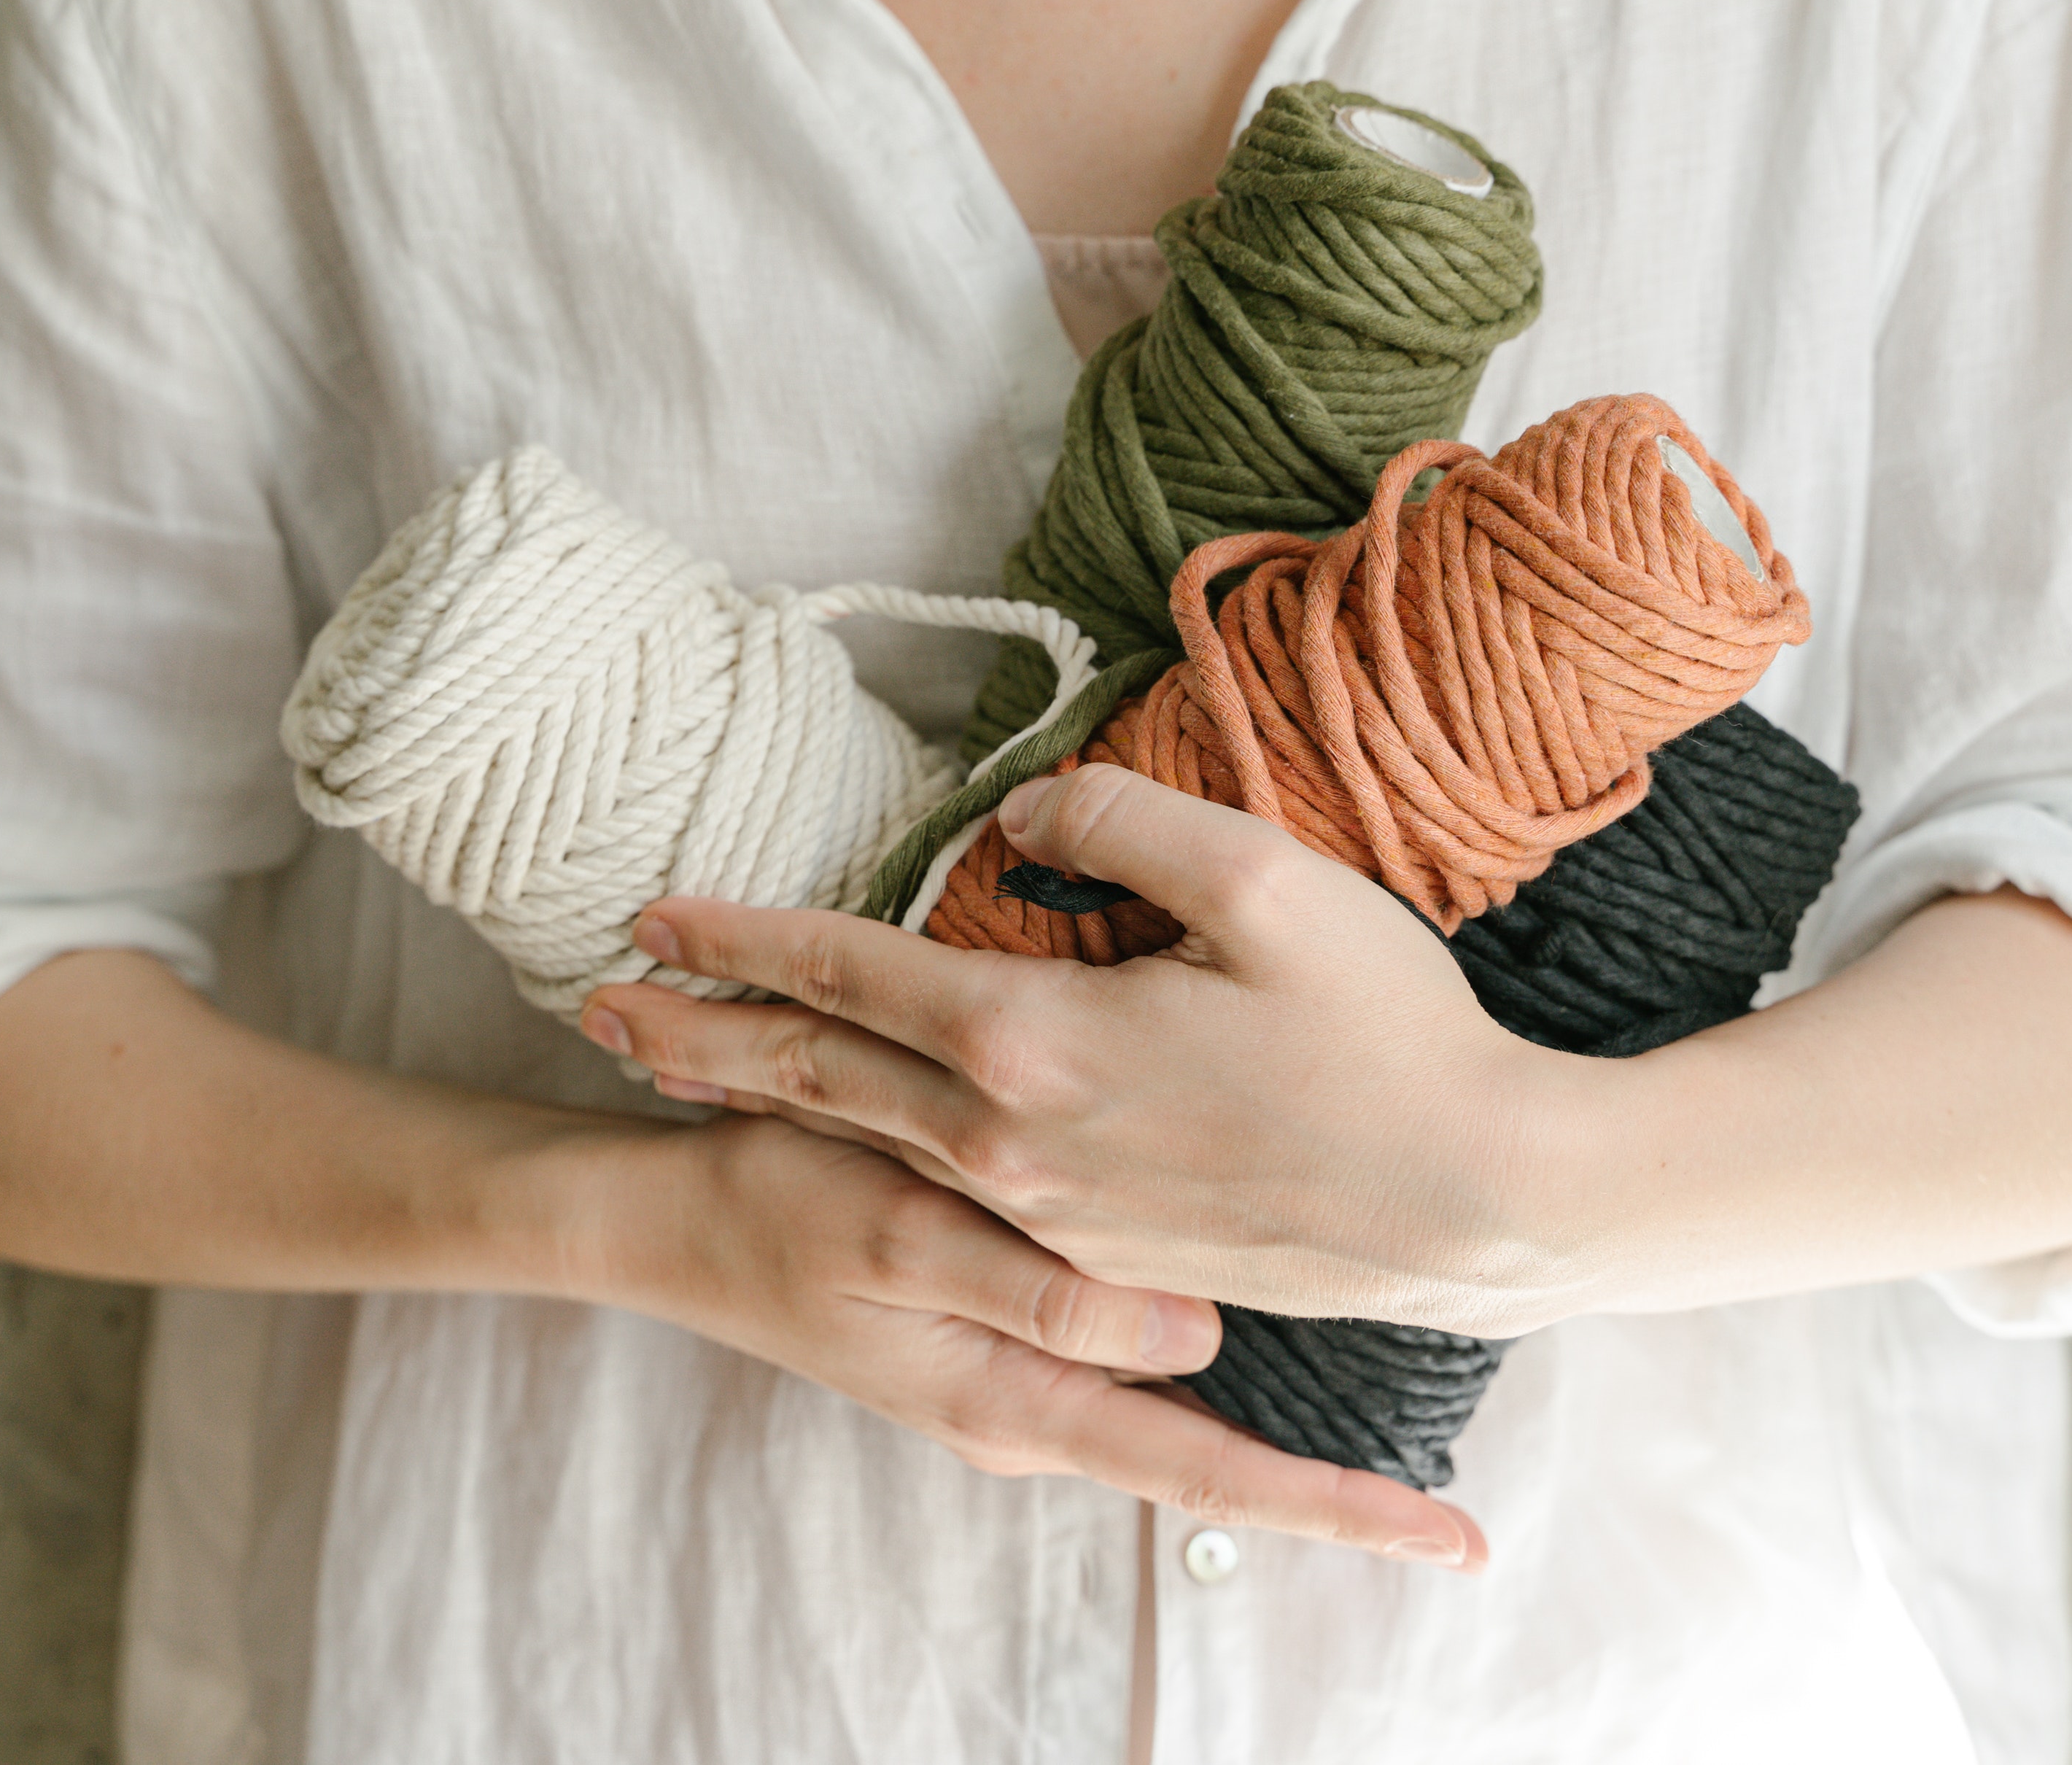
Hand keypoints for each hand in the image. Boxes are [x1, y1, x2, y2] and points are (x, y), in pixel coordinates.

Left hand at [579, 765, 1589, 1336]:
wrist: (1477, 1204)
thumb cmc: (1385, 1034)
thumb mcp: (1260, 881)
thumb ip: (1113, 823)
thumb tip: (1010, 818)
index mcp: (1034, 1041)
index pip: (844, 974)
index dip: (739, 937)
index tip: (649, 913)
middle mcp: (1010, 1142)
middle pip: (817, 1075)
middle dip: (698, 1037)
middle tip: (594, 1013)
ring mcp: (1048, 1214)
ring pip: (868, 1143)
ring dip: (764, 1101)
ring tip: (680, 1077)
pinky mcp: (1098, 1253)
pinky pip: (945, 1193)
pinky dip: (864, 1158)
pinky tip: (848, 1144)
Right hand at [596, 1112, 1485, 1565]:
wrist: (673, 1222)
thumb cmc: (777, 1213)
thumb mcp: (897, 1241)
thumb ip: (1034, 1291)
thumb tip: (1189, 1337)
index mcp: (1022, 1403)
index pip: (1208, 1477)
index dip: (1331, 1510)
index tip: (1448, 1543)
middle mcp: (1038, 1412)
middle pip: (1215, 1470)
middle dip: (1332, 1494)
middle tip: (1459, 1522)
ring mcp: (1025, 1378)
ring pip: (1184, 1421)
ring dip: (1285, 1444)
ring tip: (1404, 1461)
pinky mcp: (1011, 1332)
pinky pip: (1135, 1369)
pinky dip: (1213, 1375)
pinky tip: (1272, 1344)